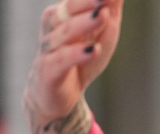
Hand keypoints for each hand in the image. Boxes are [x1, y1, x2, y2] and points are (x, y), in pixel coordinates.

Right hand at [24, 0, 123, 133]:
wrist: (59, 97)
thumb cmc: (80, 60)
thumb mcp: (102, 35)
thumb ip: (110, 12)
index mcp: (64, 16)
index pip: (77, 0)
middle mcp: (53, 28)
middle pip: (68, 11)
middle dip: (86, 2)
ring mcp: (50, 49)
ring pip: (65, 33)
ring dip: (84, 24)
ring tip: (103, 17)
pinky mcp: (49, 71)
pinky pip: (61, 60)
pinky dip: (76, 54)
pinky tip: (93, 50)